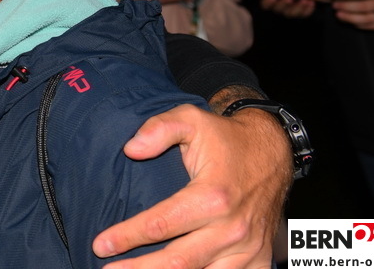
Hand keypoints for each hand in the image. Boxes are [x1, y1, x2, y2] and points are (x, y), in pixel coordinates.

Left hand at [93, 104, 290, 267]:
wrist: (272, 152)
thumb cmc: (225, 138)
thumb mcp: (191, 119)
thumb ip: (159, 129)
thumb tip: (132, 149)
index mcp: (213, 196)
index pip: (161, 224)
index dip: (127, 236)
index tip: (100, 244)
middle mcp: (232, 228)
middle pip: (178, 261)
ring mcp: (248, 248)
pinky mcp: (258, 258)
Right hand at [260, 0, 315, 18]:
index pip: (265, 4)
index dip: (268, 1)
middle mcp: (278, 8)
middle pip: (278, 9)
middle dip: (284, 3)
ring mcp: (289, 11)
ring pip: (291, 13)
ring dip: (298, 7)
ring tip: (304, 0)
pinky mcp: (301, 13)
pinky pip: (304, 13)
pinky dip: (308, 8)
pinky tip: (311, 1)